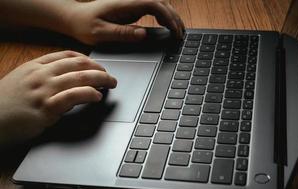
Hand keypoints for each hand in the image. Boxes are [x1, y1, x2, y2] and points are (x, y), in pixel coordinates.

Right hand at [0, 51, 116, 145]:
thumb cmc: (5, 104)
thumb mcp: (21, 81)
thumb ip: (42, 76)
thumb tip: (67, 76)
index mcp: (35, 66)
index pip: (67, 56)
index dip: (88, 60)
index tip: (98, 65)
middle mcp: (41, 75)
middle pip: (78, 65)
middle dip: (99, 69)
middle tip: (110, 76)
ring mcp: (43, 90)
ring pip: (80, 78)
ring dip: (101, 79)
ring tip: (110, 83)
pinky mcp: (46, 107)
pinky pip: (74, 96)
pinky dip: (89, 93)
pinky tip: (97, 96)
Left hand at [65, 0, 184, 44]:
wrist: (74, 17)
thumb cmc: (84, 25)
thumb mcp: (100, 33)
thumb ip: (121, 33)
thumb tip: (143, 34)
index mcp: (124, 4)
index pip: (154, 5)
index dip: (168, 17)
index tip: (175, 32)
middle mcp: (131, 1)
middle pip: (161, 2)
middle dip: (174, 17)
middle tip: (181, 34)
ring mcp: (132, 3)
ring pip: (159, 4)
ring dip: (171, 15)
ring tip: (178, 31)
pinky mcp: (132, 8)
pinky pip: (153, 8)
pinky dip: (163, 16)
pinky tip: (166, 26)